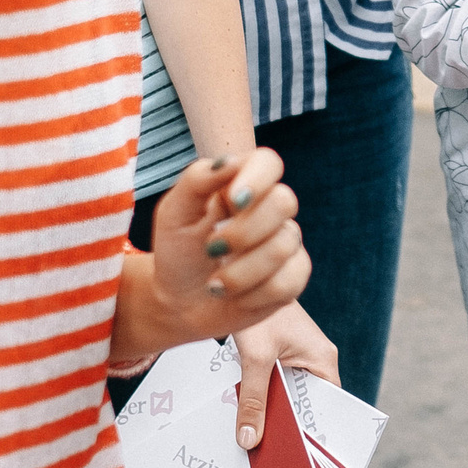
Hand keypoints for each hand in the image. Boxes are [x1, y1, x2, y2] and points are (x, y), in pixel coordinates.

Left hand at [151, 150, 310, 362]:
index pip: (268, 163)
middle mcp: (270, 209)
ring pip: (282, 247)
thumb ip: (197, 180)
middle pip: (284, 202)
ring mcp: (285, 242)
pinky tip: (236, 297)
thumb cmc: (177, 254)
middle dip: (243, 232)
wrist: (179, 305)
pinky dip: (253, 295)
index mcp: (241, 185)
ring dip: (239, 272)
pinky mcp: (293, 277)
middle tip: (212, 249)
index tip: (233, 200)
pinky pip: (287, 282)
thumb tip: (231, 162)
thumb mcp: (173, 214)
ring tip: (215, 283)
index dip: (257, 178)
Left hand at [230, 299, 338, 449]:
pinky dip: (265, 398)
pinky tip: (248, 415)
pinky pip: (277, 385)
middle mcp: (317, 360)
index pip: (328, 407)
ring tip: (258, 443)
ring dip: (275, 413)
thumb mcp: (255, 360)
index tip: (303, 458)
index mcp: (322, 360)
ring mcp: (300, 358)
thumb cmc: (259, 313)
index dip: (316, 432)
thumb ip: (252, 400)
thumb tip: (249, 440)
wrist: (242, 279)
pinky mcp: (282, 356)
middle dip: (290, 427)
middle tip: (274, 459)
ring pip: (289, 397)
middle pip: (307, 405)